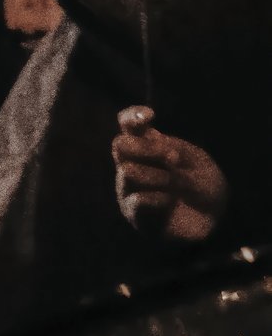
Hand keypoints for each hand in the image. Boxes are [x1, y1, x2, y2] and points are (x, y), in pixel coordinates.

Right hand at [113, 107, 228, 245]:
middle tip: (174, 158)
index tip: (151, 116)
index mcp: (148, 148)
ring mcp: (129, 190)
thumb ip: (174, 154)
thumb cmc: (204, 185)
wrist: (215, 219)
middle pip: (120, 145)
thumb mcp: (197, 162)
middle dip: (148, 148)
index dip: (132, 116)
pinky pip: (138, 200)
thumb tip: (160, 156)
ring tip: (178, 187)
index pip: (129, 126)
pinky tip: (171, 203)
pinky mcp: (134, 214)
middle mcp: (132, 165)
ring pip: (128, 172)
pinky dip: (160, 199)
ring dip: (160, 177)